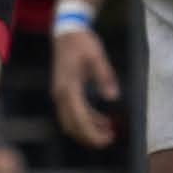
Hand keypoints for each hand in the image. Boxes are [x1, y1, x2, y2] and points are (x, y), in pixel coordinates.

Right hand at [51, 22, 119, 148]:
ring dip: (87, 130)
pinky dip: (85, 120)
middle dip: (89, 137)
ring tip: (109, 132)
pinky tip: (102, 120)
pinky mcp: (63, 91)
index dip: (92, 133)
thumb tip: (113, 97)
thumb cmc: (82, 43)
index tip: (108, 140)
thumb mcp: (97, 57)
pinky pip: (72, 112)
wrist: (66, 32)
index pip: (79, 118)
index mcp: (68, 87)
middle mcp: (60, 93)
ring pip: (70, 121)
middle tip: (109, 140)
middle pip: (71, 125)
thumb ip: (105, 77)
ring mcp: (59, 93)